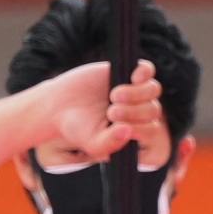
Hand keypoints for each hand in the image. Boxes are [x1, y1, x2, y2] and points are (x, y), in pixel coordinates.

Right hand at [39, 59, 171, 170]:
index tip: (119, 127)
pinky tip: (134, 78)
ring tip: (114, 96)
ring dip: (137, 94)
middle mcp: (139, 111)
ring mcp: (135, 91)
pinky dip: (144, 73)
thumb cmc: (78, 129)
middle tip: (111, 112)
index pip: (151, 130)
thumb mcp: (93, 143)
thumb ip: (111, 143)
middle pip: (152, 110)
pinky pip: (147, 70)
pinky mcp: (127, 72)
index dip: (140, 128)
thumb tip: (128, 130)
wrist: (59, 107)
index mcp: (136, 130)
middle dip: (133, 112)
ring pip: (152, 90)